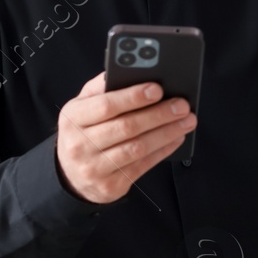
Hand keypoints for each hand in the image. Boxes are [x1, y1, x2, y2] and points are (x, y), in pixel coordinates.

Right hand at [55, 72, 196, 203]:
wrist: (71, 175)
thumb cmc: (82, 133)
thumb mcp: (81, 107)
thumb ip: (101, 88)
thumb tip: (131, 71)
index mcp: (73, 118)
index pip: (106, 105)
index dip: (133, 97)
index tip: (157, 89)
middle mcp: (80, 145)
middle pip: (126, 127)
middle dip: (159, 114)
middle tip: (182, 105)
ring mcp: (94, 168)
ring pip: (138, 148)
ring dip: (167, 133)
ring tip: (186, 121)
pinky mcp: (110, 186)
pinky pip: (143, 166)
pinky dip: (163, 150)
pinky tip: (176, 138)